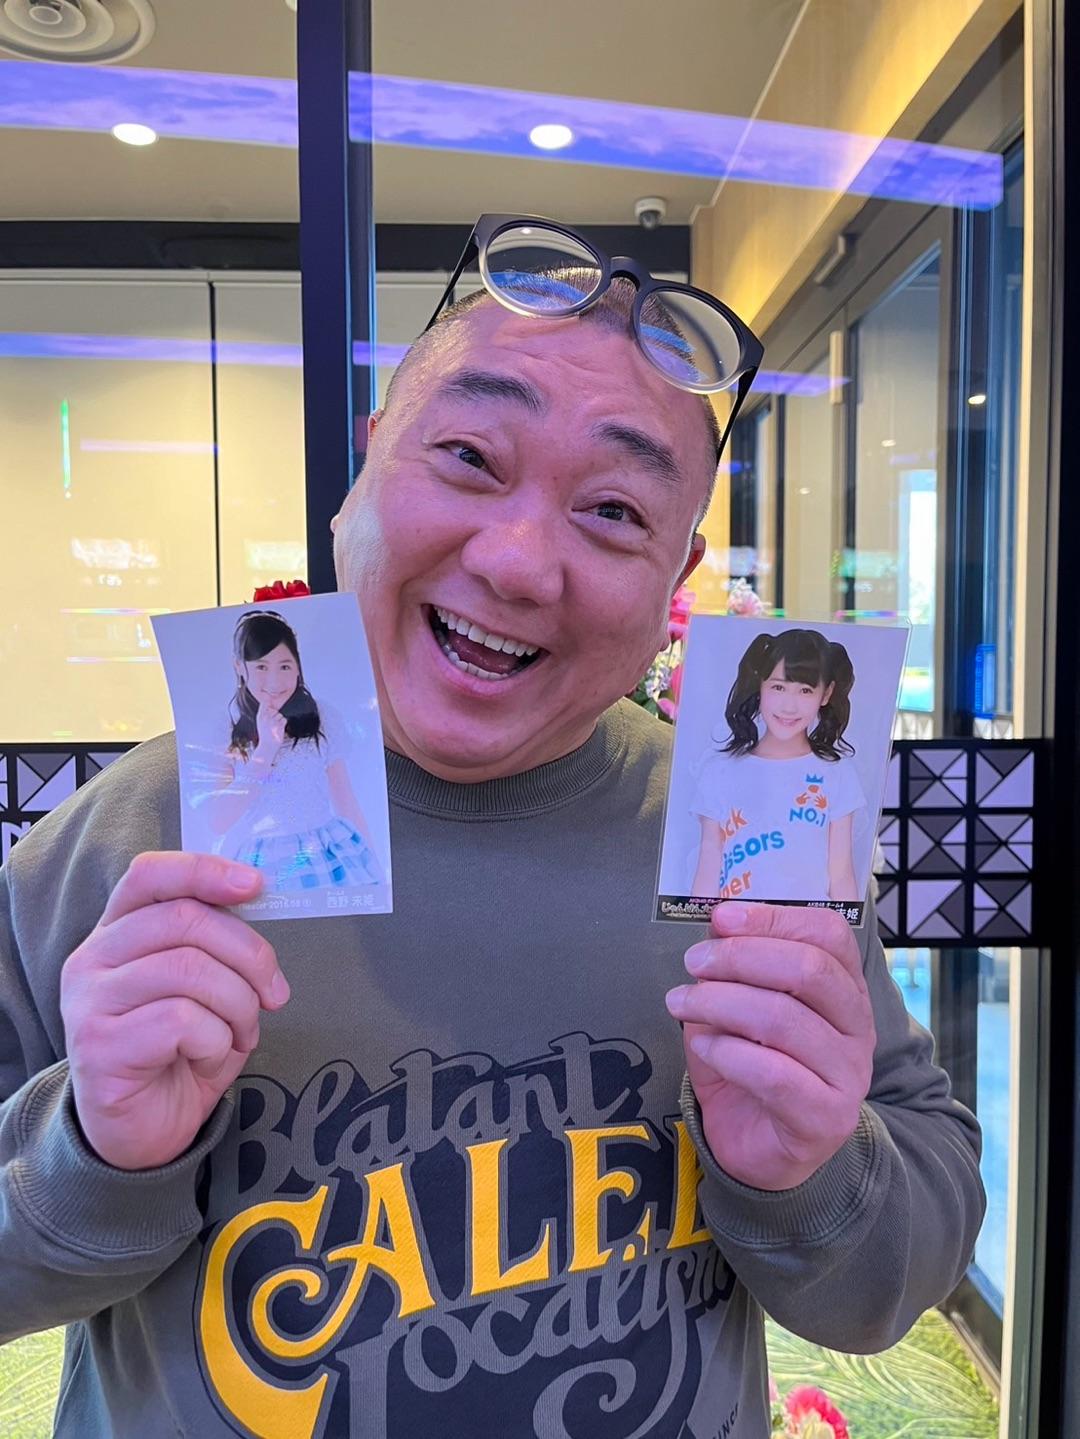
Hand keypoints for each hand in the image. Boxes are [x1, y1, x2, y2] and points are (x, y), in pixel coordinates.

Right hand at [61, 852, 288, 1170]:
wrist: (142, 1134)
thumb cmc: (179, 1053)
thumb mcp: (204, 987)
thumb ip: (217, 943)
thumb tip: (257, 895)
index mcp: (116, 932)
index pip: (150, 875)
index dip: (205, 871)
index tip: (256, 885)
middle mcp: (93, 959)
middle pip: (185, 920)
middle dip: (250, 954)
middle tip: (274, 993)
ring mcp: (89, 1002)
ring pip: (190, 970)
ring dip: (238, 1004)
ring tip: (241, 1033)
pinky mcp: (99, 1046)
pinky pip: (182, 1021)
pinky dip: (216, 1039)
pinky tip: (208, 1056)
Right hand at [255, 701, 286, 757]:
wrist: (267, 747)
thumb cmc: (264, 736)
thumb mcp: (260, 724)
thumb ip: (264, 714)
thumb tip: (271, 707)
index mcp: (260, 717)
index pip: (264, 703)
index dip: (268, 701)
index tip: (269, 701)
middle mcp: (266, 718)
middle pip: (275, 710)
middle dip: (276, 716)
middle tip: (272, 725)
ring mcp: (273, 721)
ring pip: (280, 715)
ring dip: (280, 721)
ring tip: (275, 728)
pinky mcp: (279, 725)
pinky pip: (285, 720)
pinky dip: (284, 724)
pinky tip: (279, 729)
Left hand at [665, 903, 874, 1190]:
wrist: (760, 1151)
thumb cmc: (751, 1066)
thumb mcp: (736, 1005)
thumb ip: (732, 965)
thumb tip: (717, 921)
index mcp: (845, 988)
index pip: (829, 934)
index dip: (774, 917)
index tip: (721, 919)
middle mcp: (857, 1027)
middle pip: (809, 970)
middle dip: (741, 958)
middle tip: (693, 963)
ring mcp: (848, 1075)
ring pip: (786, 1019)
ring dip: (721, 1003)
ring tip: (681, 1004)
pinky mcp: (826, 1119)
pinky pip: (775, 1074)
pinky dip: (729, 1052)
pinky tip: (704, 1046)